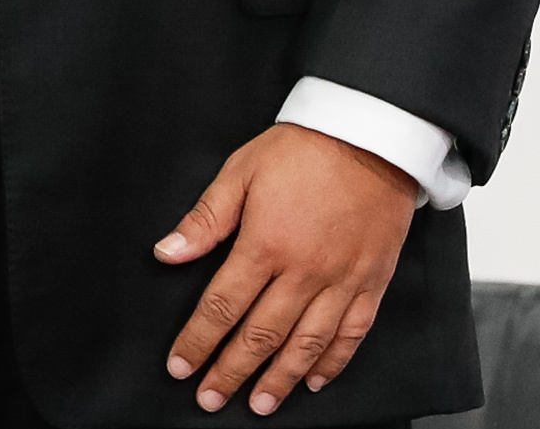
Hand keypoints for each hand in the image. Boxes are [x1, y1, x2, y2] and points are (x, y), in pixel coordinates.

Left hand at [154, 124, 419, 413]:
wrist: (371, 137)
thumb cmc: (303, 150)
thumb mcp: (241, 171)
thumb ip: (206, 219)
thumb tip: (167, 252)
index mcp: (265, 245)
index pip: (222, 306)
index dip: (198, 341)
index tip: (180, 367)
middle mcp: (304, 272)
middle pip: (261, 335)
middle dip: (231, 371)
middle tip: (210, 399)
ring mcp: (342, 281)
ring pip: (306, 344)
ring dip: (279, 379)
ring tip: (259, 404)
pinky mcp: (372, 282)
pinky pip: (352, 334)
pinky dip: (333, 362)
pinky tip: (314, 380)